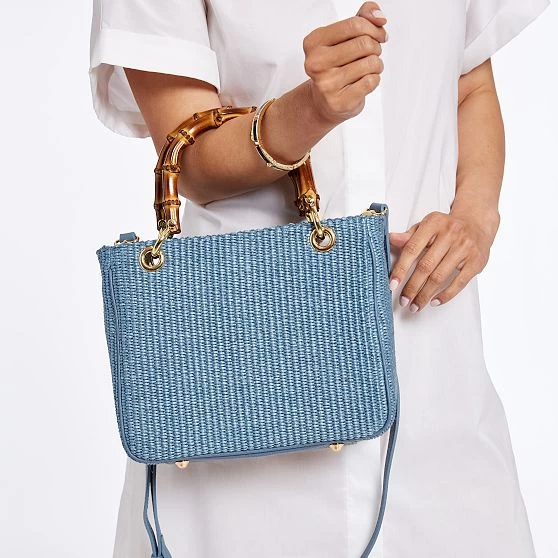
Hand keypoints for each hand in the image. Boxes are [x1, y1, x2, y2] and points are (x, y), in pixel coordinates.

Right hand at [303, 2, 387, 125]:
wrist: (324, 102)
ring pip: (370, 63)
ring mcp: (327, 84)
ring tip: (368, 68)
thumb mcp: (343, 38)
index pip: (353, 25)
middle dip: (375, 47)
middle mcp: (316, 63)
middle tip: (372, 53)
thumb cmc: (336, 66)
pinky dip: (374, 79)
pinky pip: (371, 81)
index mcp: (314, 43)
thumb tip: (379, 17)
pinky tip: (365, 81)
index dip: (373, 27)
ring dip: (376, 64)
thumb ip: (361, 18)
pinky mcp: (340, 101)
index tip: (378, 34)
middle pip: (363, 44)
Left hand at [388, 208, 499, 311]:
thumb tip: (391, 239)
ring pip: (440, 277)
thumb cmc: (446, 228)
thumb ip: (408, 236)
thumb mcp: (426, 227)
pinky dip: (445, 295)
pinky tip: (434, 301)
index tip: (392, 284)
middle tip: (403, 300)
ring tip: (416, 305)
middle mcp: (450, 234)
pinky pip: (459, 282)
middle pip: (425, 266)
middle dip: (412, 287)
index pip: (412, 249)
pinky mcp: (476, 261)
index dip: (401, 269)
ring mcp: (465, 248)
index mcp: (433, 223)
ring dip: (425, 294)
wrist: (476, 223)